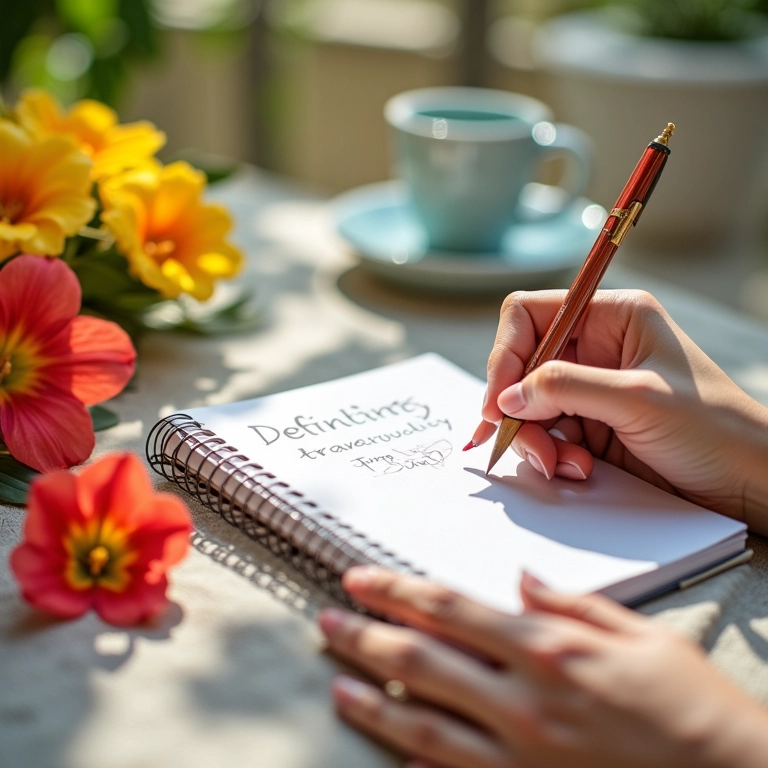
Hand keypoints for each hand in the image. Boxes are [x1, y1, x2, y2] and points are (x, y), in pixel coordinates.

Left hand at [320, 567, 767, 767]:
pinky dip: (406, 752)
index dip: (398, 590)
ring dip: (370, 694)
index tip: (362, 579)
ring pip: (420, 720)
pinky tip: (381, 735)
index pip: (452, 608)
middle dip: (367, 633)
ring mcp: (520, 754)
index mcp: (550, 648)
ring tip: (335, 675)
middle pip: (422, 657)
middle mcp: (525, 699)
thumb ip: (573, 604)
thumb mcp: (641, 635)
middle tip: (328, 617)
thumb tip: (522, 579)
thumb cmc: (692, 708)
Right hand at [473, 289, 767, 532]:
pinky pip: (546, 433)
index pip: (530, 315)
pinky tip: (576, 470)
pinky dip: (550, 454)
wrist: (747, 482)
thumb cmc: (715, 429)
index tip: (499, 399)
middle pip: (523, 365)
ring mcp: (591, 387)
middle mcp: (596, 346)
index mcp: (612, 316)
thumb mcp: (638, 399)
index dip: (507, 354)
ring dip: (535, 438)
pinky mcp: (590, 424)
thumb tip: (507, 397)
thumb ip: (566, 388)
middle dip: (518, 407)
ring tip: (562, 465)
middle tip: (523, 442)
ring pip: (529, 404)